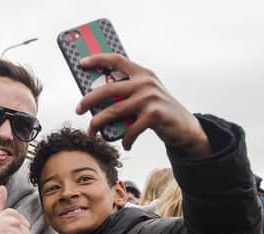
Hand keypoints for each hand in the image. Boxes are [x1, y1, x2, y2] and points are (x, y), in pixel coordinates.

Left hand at [76, 53, 210, 157]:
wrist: (186, 127)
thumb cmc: (158, 110)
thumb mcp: (145, 95)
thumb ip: (126, 93)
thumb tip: (94, 101)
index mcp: (142, 73)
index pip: (116, 60)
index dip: (97, 59)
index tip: (80, 63)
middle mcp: (145, 82)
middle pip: (108, 89)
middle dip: (88, 100)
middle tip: (78, 110)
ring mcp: (150, 98)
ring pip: (113, 111)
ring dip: (98, 123)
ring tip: (91, 132)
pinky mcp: (154, 115)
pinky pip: (129, 130)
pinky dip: (125, 140)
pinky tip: (125, 144)